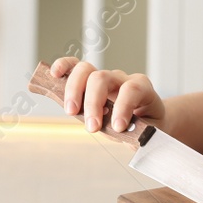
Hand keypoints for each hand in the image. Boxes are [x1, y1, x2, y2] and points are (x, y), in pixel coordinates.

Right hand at [51, 56, 167, 134]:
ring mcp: (105, 77)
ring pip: (86, 70)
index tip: (118, 127)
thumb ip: (136, 133)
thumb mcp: (148, 132)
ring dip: (75, 91)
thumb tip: (124, 135)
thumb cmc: (147, 125)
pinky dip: (64, 67)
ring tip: (72, 112)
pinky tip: (54, 75)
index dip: (123, 107)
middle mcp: (123, 79)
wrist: (148, 119)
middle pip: (103, 78)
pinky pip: (74, 67)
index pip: (132, 89)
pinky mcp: (90, 81)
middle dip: (93, 103)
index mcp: (143, 89)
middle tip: (92, 127)